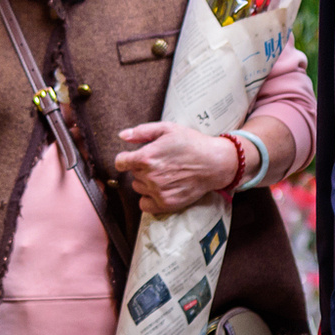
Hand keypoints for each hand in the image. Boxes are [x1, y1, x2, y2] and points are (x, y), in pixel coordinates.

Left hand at [114, 122, 240, 213]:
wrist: (214, 163)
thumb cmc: (191, 143)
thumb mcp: (167, 129)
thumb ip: (142, 132)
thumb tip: (122, 136)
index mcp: (146, 157)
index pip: (120, 162)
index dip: (126, 158)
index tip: (133, 157)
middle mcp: (149, 176)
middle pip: (132, 174)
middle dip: (141, 167)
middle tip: (160, 162)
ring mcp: (157, 192)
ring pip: (138, 188)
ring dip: (146, 182)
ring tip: (164, 174)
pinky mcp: (166, 204)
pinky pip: (144, 205)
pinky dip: (149, 198)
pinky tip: (160, 189)